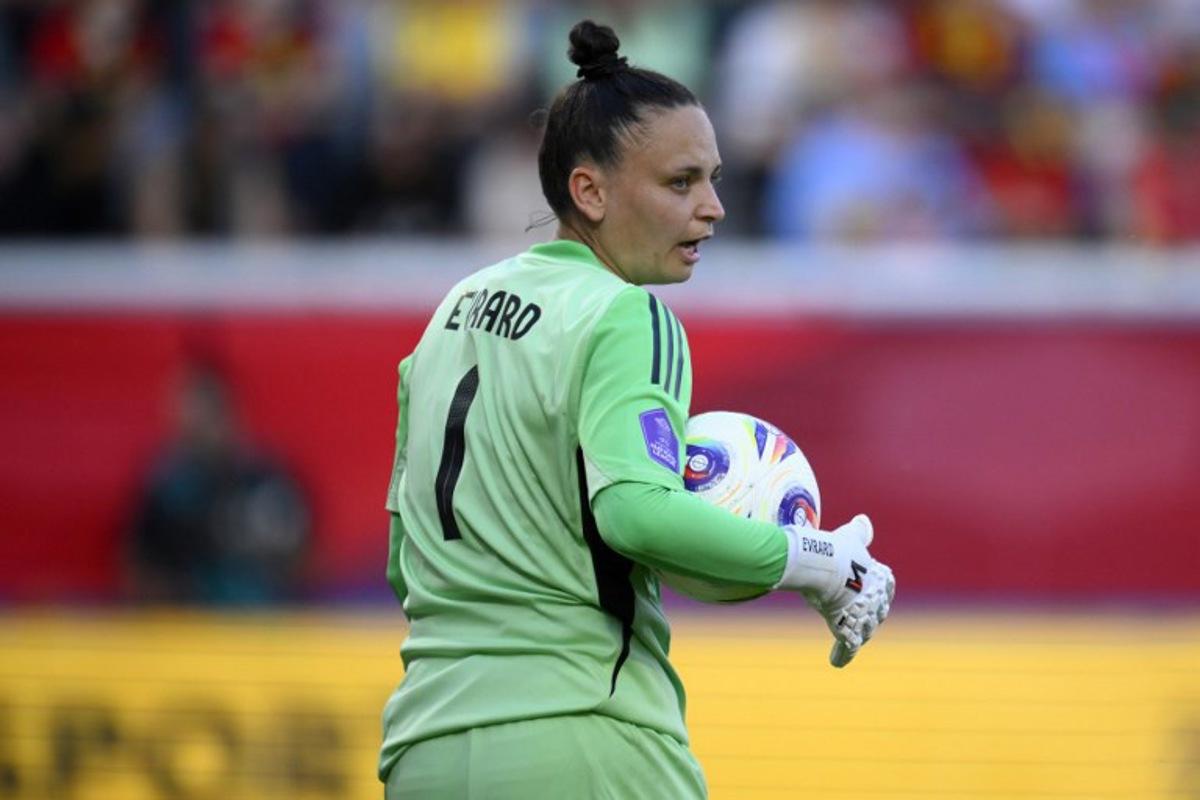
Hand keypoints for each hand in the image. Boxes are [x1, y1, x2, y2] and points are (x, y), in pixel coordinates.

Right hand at [775, 514, 894, 667]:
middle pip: (876, 611)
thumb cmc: (840, 549)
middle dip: (868, 614)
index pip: (886, 587)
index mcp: (882, 579)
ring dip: (857, 633)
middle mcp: (876, 601)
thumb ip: (859, 532)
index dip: (879, 590)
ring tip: (849, 636)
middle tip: (856, 615)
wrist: (828, 566)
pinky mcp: (848, 630)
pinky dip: (843, 655)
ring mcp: (863, 617)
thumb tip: (864, 520)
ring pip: (864, 630)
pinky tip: (837, 662)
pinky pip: (848, 647)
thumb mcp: (851, 538)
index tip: (874, 592)